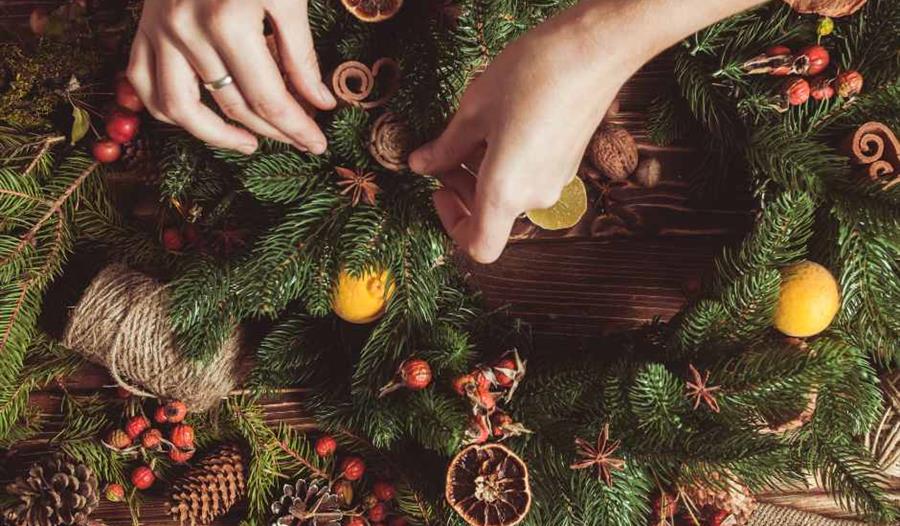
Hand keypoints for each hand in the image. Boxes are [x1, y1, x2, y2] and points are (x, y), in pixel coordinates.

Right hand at [127, 0, 335, 154]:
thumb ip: (301, 54)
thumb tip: (319, 103)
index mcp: (230, 22)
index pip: (269, 98)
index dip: (297, 127)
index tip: (317, 144)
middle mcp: (188, 32)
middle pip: (234, 106)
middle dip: (273, 131)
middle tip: (299, 138)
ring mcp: (160, 31)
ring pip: (182, 108)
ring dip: (217, 135)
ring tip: (249, 143)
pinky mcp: (144, 28)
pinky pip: (145, 86)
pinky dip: (169, 112)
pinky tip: (201, 120)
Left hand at [409, 7, 629, 262]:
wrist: (595, 50)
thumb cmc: (531, 76)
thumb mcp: (474, 110)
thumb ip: (446, 147)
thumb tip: (422, 165)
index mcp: (506, 192)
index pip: (479, 247)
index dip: (452, 225)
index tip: (440, 188)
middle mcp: (534, 196)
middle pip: (491, 216)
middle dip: (462, 188)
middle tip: (444, 151)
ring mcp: (556, 181)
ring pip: (509, 194)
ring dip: (483, 172)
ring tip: (471, 128)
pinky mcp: (569, 163)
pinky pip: (528, 176)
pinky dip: (507, 162)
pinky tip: (500, 121)